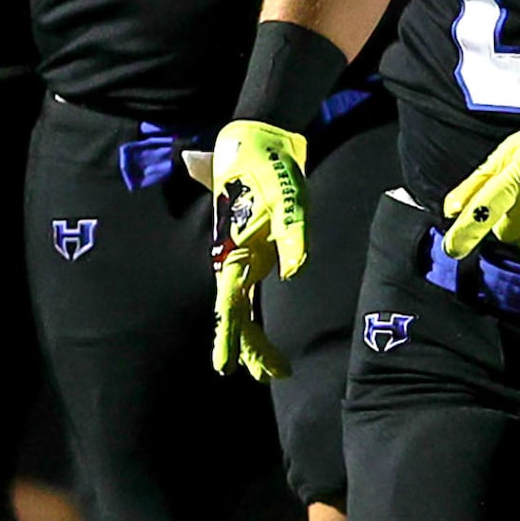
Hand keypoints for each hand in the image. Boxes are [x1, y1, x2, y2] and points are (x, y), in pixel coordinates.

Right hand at [191, 121, 308, 379]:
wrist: (256, 143)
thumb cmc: (271, 171)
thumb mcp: (287, 203)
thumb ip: (292, 238)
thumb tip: (293, 271)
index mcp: (235, 251)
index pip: (230, 305)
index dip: (229, 337)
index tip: (226, 367)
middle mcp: (234, 260)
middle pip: (238, 314)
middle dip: (249, 348)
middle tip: (268, 377)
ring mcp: (243, 258)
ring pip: (243, 309)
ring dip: (255, 339)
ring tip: (274, 369)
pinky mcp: (254, 252)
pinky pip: (251, 296)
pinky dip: (258, 320)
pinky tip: (264, 337)